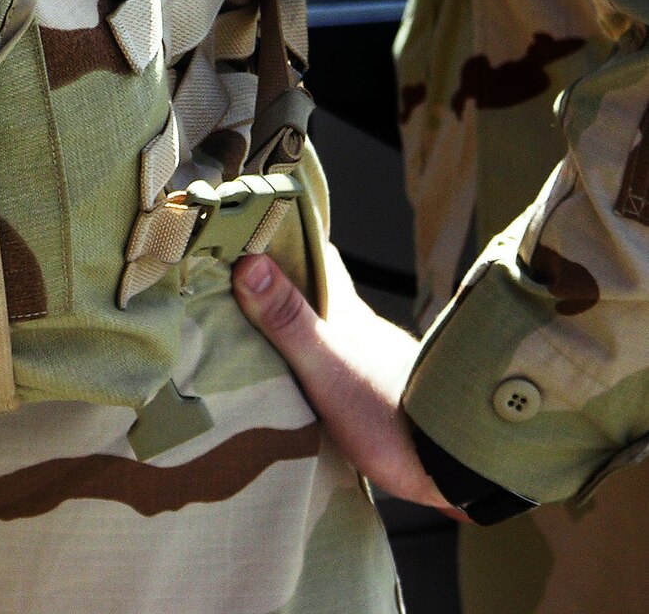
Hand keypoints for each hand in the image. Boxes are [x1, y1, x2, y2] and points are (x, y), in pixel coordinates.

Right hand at [232, 244, 464, 518]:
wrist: (455, 468)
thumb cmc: (391, 415)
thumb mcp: (329, 368)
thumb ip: (290, 320)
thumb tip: (248, 262)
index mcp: (348, 312)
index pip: (318, 256)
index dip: (287, 236)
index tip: (253, 225)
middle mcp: (362, 330)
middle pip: (320, 292)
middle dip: (283, 283)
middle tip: (239, 278)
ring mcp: (373, 363)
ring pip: (328, 331)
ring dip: (297, 326)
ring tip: (256, 331)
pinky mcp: (380, 400)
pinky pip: (337, 367)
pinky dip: (313, 363)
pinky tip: (298, 383)